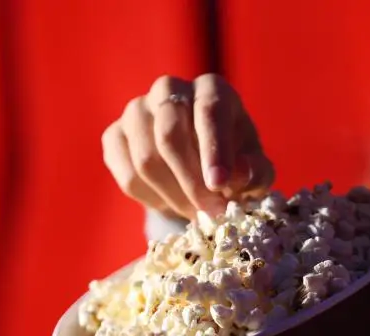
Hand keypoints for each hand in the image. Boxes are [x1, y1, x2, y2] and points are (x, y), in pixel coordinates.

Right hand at [102, 74, 274, 219]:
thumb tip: (239, 174)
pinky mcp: (114, 136)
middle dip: (191, 182)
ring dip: (173, 196)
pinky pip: (127, 176)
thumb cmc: (233, 161)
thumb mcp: (254, 168)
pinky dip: (151, 199)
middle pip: (169, 135)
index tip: (220, 185)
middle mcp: (169, 89)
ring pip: (145, 159)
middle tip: (211, 213)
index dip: (214, 150)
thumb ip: (255, 171)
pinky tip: (170, 202)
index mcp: (210, 88)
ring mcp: (135, 110)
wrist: (196, 165)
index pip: (208, 111)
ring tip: (195, 211)